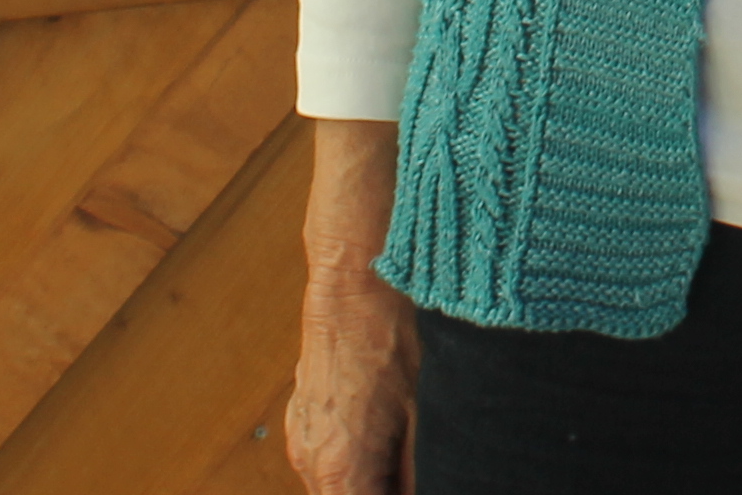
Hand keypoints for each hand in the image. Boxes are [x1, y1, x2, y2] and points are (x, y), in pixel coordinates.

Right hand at [293, 119, 420, 493]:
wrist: (358, 268)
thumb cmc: (398, 330)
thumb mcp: (429, 411)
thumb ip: (425, 469)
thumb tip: (438, 488)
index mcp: (341, 470)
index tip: (433, 487)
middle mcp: (311, 462)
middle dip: (391, 492)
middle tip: (434, 473)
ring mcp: (303, 439)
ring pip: (344, 486)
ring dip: (377, 481)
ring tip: (418, 456)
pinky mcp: (305, 418)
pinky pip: (333, 459)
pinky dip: (364, 460)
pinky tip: (396, 437)